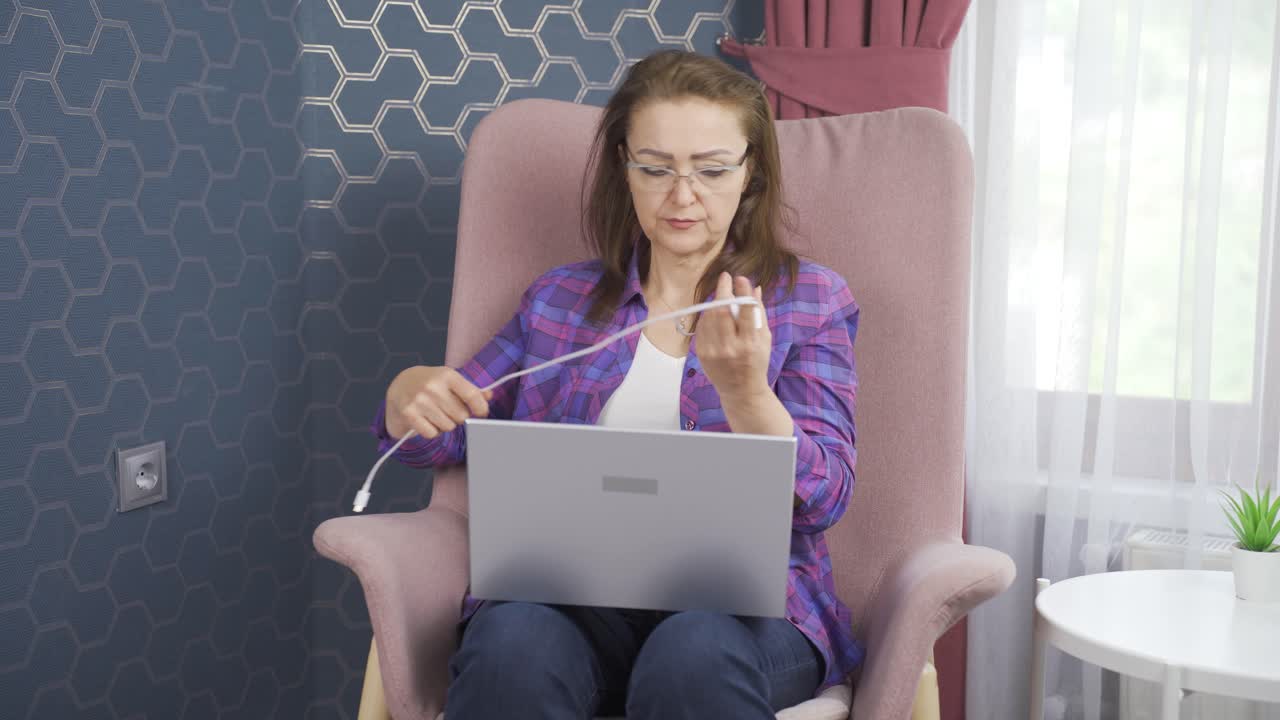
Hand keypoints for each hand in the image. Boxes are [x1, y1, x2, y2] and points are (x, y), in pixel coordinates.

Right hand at [385, 366, 491, 439]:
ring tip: (437, 414)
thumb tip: (490, 396)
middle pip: (461, 416)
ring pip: (448, 426)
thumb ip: (471, 389)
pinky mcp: (409, 414)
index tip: (481, 413)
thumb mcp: (451, 380)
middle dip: (459, 417)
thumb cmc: (432, 383)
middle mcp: (433, 386)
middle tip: (449, 410)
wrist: (400, 385)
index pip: (472, 395)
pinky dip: (432, 432)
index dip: (481, 408)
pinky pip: (432, 434)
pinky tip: (427, 421)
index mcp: (447, 375)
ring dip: (446, 425)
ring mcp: (419, 400)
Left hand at [697, 272, 771, 400]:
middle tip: (725, 278)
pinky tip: (714, 314)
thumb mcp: (764, 339)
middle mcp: (731, 348)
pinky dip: (707, 316)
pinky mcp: (702, 354)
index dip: (742, 292)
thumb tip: (755, 288)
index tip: (740, 278)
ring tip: (722, 297)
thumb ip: (759, 313)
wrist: (741, 390)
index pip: (746, 312)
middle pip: (722, 311)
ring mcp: (714, 352)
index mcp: (750, 343)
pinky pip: (702, 327)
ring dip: (715, 302)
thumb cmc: (756, 362)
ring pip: (709, 317)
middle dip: (723, 290)